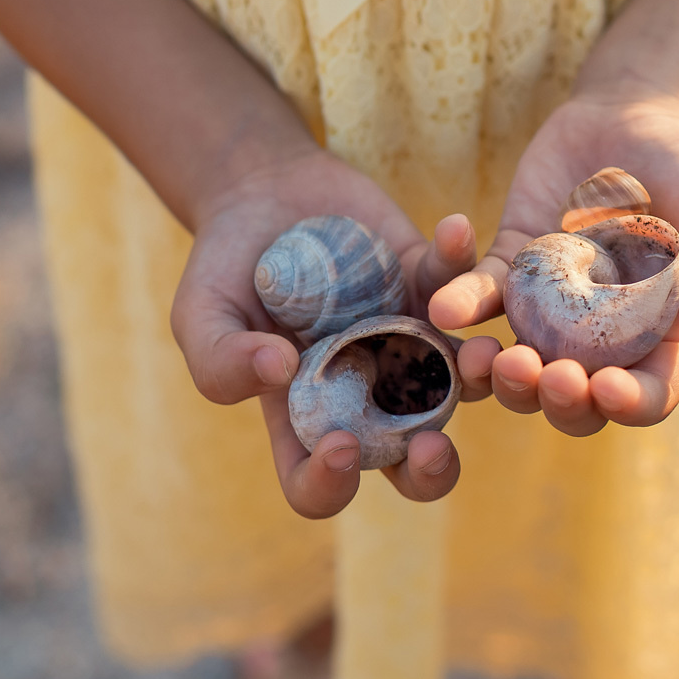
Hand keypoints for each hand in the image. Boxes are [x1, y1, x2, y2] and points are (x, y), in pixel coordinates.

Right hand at [173, 148, 485, 517]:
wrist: (261, 192)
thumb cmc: (224, 268)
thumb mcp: (200, 314)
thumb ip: (220, 357)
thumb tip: (278, 372)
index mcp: (305, 417)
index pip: (319, 485)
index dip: (330, 483)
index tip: (338, 447)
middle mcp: (367, 392)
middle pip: (411, 458)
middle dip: (433, 468)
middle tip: (434, 444)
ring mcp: (407, 342)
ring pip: (463, 380)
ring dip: (477, 374)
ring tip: (477, 352)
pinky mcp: (431, 284)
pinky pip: (464, 282)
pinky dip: (461, 258)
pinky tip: (452, 228)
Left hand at [429, 90, 678, 435]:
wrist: (635, 115)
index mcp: (664, 339)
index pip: (647, 396)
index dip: (626, 404)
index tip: (606, 389)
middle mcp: (604, 339)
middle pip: (574, 401)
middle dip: (556, 401)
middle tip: (544, 376)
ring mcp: (552, 309)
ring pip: (518, 365)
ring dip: (498, 375)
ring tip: (490, 360)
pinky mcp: (511, 267)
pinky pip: (480, 297)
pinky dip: (461, 306)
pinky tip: (444, 308)